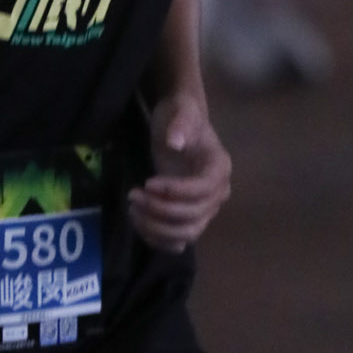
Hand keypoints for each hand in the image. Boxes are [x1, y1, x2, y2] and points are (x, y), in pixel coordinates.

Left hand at [128, 92, 230, 251]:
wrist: (178, 124)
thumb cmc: (180, 116)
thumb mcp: (180, 111)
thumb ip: (180, 125)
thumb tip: (176, 142)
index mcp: (220, 167)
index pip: (203, 190)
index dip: (176, 191)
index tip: (148, 182)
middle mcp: (218, 192)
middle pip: (195, 215)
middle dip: (160, 210)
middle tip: (133, 195)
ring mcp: (205, 208)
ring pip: (187, 232)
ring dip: (157, 227)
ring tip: (133, 208)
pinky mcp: (189, 218)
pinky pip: (179, 240)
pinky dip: (159, 240)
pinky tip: (139, 223)